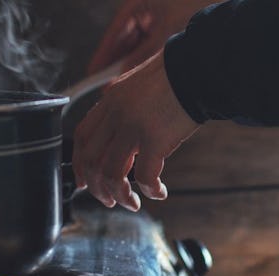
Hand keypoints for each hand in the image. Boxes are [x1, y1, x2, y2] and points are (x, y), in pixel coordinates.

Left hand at [73, 50, 199, 210]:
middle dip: (98, 188)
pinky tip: (159, 192)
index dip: (80, 164)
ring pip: (112, 173)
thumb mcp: (137, 87)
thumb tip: (120, 138)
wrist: (198, 70)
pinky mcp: (155, 139)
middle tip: (109, 200)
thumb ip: (122, 109)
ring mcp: (133, 127)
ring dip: (120, 195)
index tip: (85, 181)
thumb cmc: (175, 78)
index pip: (82, 137)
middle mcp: (116, 115)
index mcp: (110, 101)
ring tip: (132, 203)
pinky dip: (150, 190)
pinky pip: (145, 176)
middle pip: (92, 160)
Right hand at [89, 0, 217, 73]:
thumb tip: (122, 77)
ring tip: (122, 87)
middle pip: (127, 40)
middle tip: (105, 85)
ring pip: (140, 47)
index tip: (93, 72)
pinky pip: (154, 50)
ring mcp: (162, 20)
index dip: (104, 52)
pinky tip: (141, 81)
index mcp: (143, 1)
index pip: (117, 28)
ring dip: (132, 65)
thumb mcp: (165, 36)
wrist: (225, 7)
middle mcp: (151, 9)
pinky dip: (147, 64)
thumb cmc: (197, 8)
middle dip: (118, 63)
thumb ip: (142, 56)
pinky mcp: (173, 32)